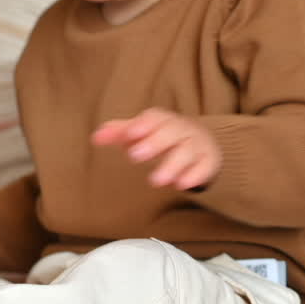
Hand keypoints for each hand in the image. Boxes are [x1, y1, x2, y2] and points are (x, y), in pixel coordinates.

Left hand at [91, 107, 220, 189]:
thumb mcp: (140, 132)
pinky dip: (195, 175)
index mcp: (162, 120)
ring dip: (172, 165)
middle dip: (154, 143)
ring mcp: (197, 145)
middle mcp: (182, 130)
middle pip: (171, 133)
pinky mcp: (208, 162)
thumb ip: (119, 133)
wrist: (200, 140)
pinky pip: (205, 167)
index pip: (154, 118)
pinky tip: (182, 185)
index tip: (130, 133)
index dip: (143, 125)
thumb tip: (96, 136)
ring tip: (155, 181)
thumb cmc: (161, 136)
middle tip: (135, 156)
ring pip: (187, 152)